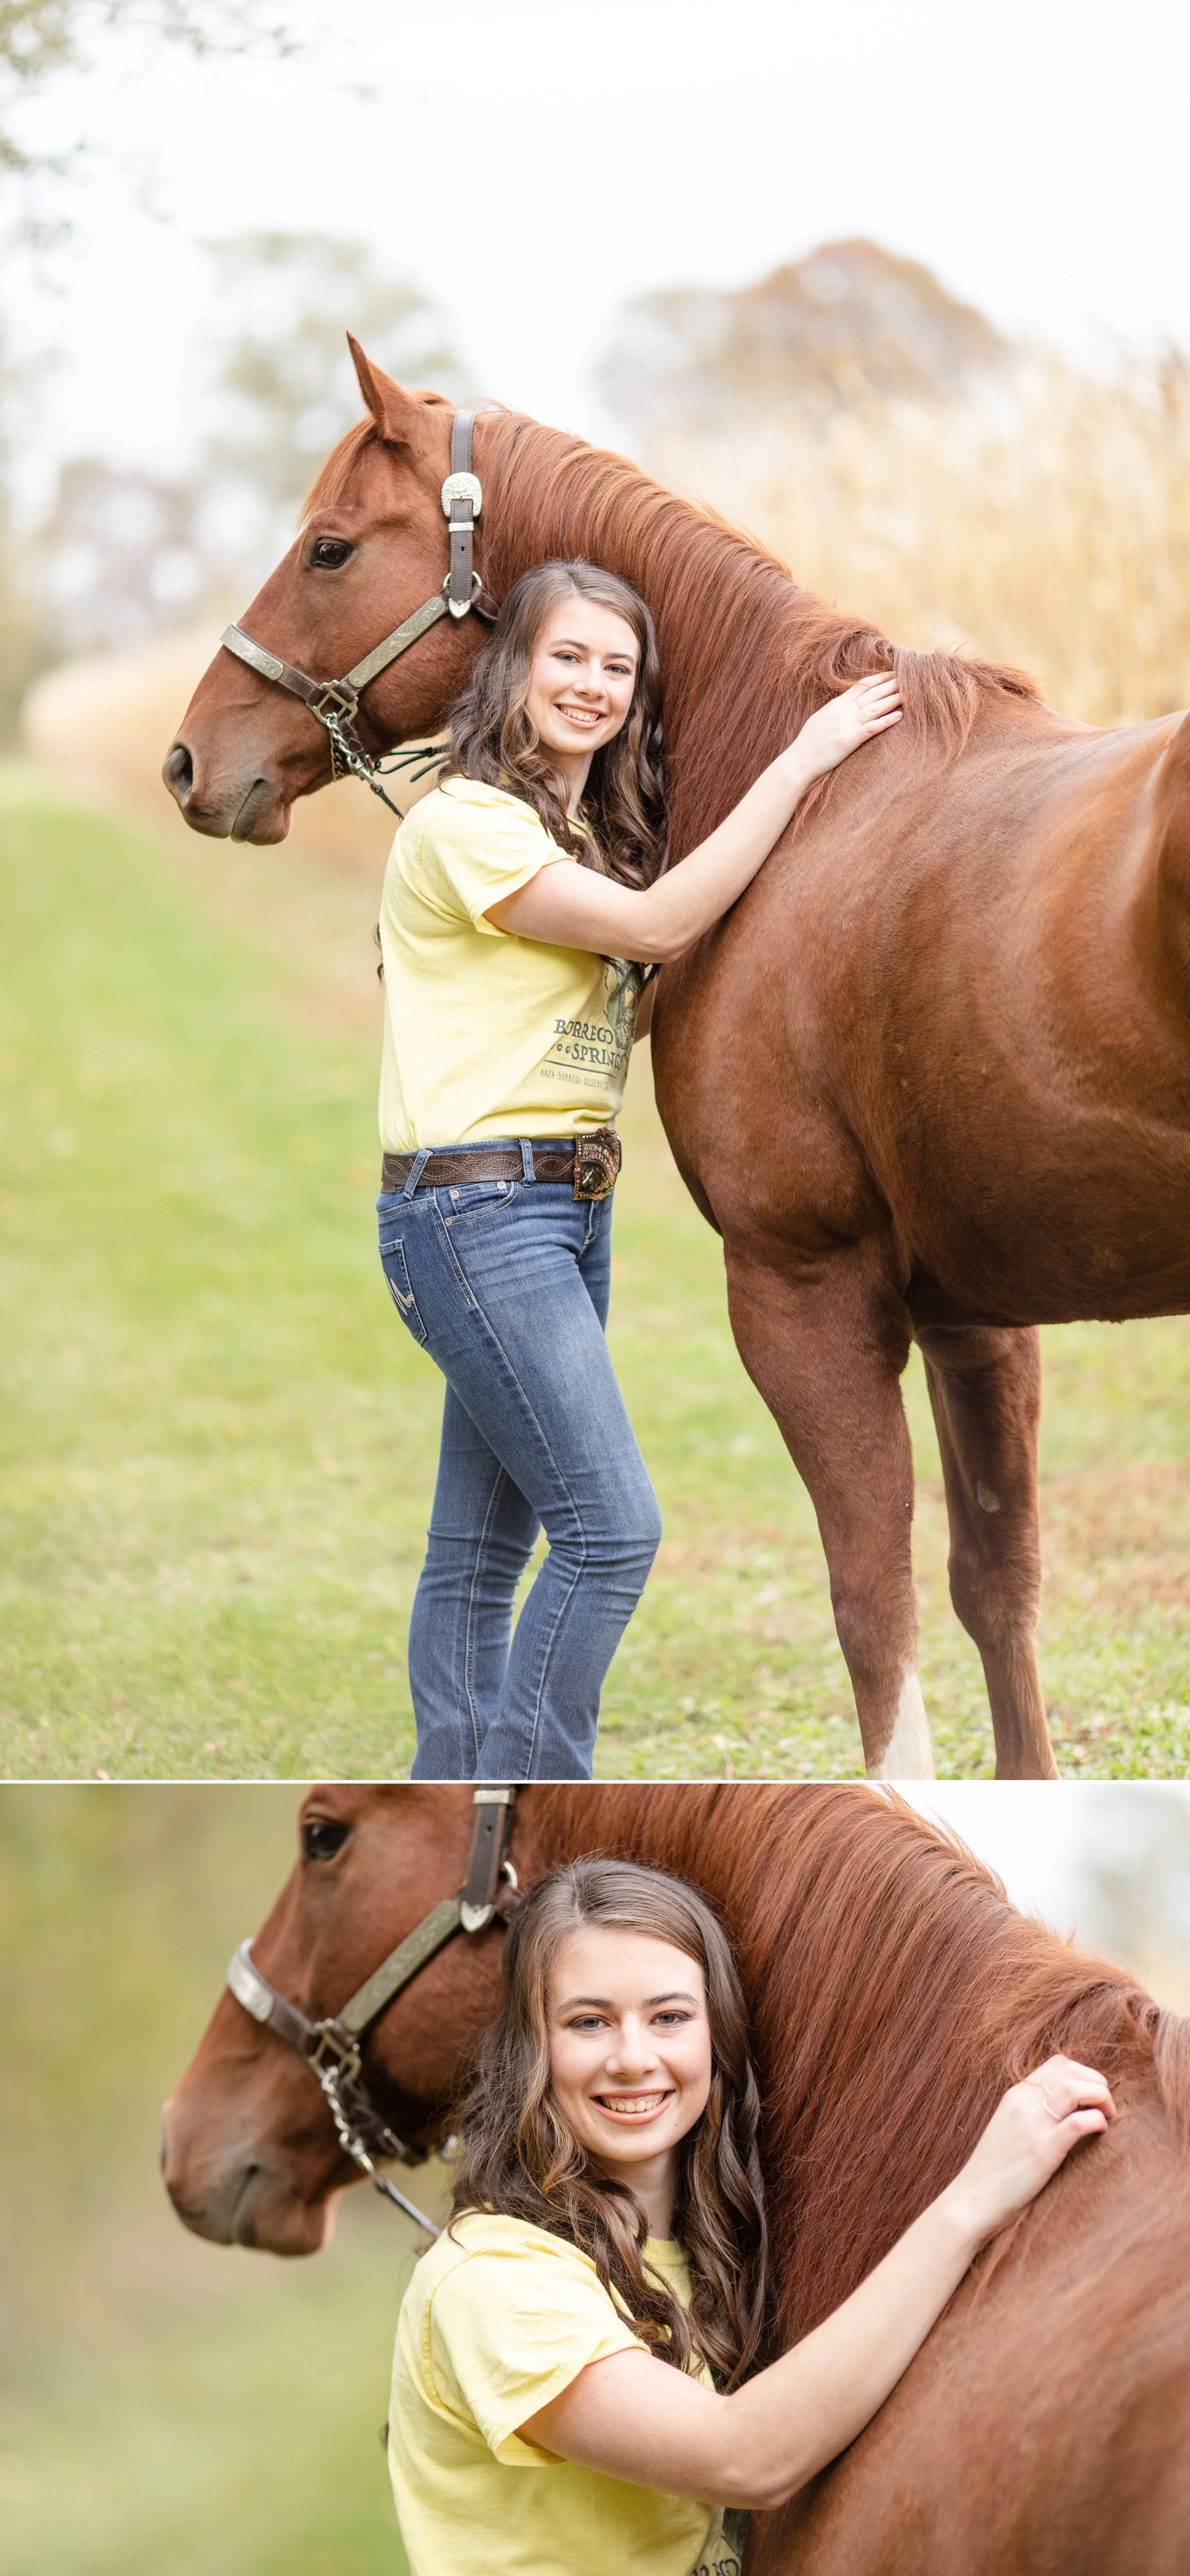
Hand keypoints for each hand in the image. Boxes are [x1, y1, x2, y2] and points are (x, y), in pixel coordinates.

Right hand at [790, 673, 902, 778]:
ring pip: (874, 708)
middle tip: (908, 679)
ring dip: (892, 700)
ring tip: (908, 694)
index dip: (879, 679)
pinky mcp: (849, 741)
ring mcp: (846, 726)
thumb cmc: (809, 742)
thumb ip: (835, 709)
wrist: (799, 760)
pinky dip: (886, 721)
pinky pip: (871, 729)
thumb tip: (847, 702)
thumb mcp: (821, 718)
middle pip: (871, 694)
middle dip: (890, 686)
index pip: (861, 686)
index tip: (893, 674)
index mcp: (836, 705)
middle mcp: (842, 712)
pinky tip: (899, 716)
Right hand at [942, 2054, 1116, 2246]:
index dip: (1083, 2073)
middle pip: (1070, 2070)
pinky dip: (1096, 2121)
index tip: (1092, 2095)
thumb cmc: (996, 2169)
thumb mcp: (1010, 2128)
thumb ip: (1032, 2113)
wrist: (975, 2197)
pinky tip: (1100, 2131)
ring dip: (1100, 2096)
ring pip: (1075, 2088)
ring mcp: (1033, 2125)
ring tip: (1107, 2115)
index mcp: (1016, 2095)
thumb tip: (1066, 2111)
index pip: (1057, 2063)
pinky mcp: (1043, 2150)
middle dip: (1097, 2082)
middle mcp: (1024, 2102)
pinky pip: (1077, 2123)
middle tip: (1106, 2105)